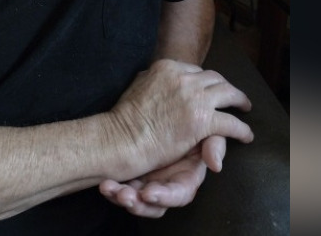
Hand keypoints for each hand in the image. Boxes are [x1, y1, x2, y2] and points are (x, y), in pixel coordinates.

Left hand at [98, 136, 228, 217]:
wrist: (163, 114)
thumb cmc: (190, 125)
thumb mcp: (205, 132)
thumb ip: (214, 146)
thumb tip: (216, 165)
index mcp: (186, 179)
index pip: (179, 194)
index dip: (165, 196)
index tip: (148, 194)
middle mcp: (166, 187)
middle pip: (153, 205)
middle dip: (138, 203)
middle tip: (124, 195)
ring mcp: (147, 185)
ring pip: (135, 203)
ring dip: (121, 198)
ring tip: (108, 188)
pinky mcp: (130, 181)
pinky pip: (119, 193)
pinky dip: (112, 190)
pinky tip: (104, 184)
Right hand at [110, 59, 251, 171]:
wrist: (123, 138)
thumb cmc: (124, 118)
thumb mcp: (137, 85)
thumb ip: (151, 78)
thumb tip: (153, 76)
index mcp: (167, 67)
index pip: (195, 71)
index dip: (205, 82)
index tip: (210, 91)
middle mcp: (184, 78)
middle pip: (215, 79)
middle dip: (226, 88)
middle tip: (233, 97)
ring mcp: (195, 99)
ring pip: (229, 94)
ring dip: (240, 101)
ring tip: (245, 108)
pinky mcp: (203, 121)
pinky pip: (231, 123)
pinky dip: (242, 130)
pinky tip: (246, 136)